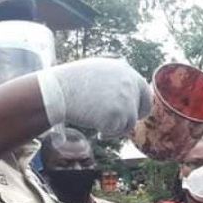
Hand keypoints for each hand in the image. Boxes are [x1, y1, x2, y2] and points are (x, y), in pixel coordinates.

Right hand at [37, 58, 152, 137]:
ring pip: (129, 123)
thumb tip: (126, 88)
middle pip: (142, 108)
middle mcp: (129, 84)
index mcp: (126, 71)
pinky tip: (95, 127)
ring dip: (116, 127)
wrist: (58, 91)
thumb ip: (116, 77)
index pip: (144, 91)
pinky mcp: (117, 115)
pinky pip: (117, 131)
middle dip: (132, 119)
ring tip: (98, 124)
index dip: (140, 105)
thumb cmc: (71, 81)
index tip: (133, 114)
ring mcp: (125, 99)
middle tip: (119, 125)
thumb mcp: (98, 69)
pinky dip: (107, 132)